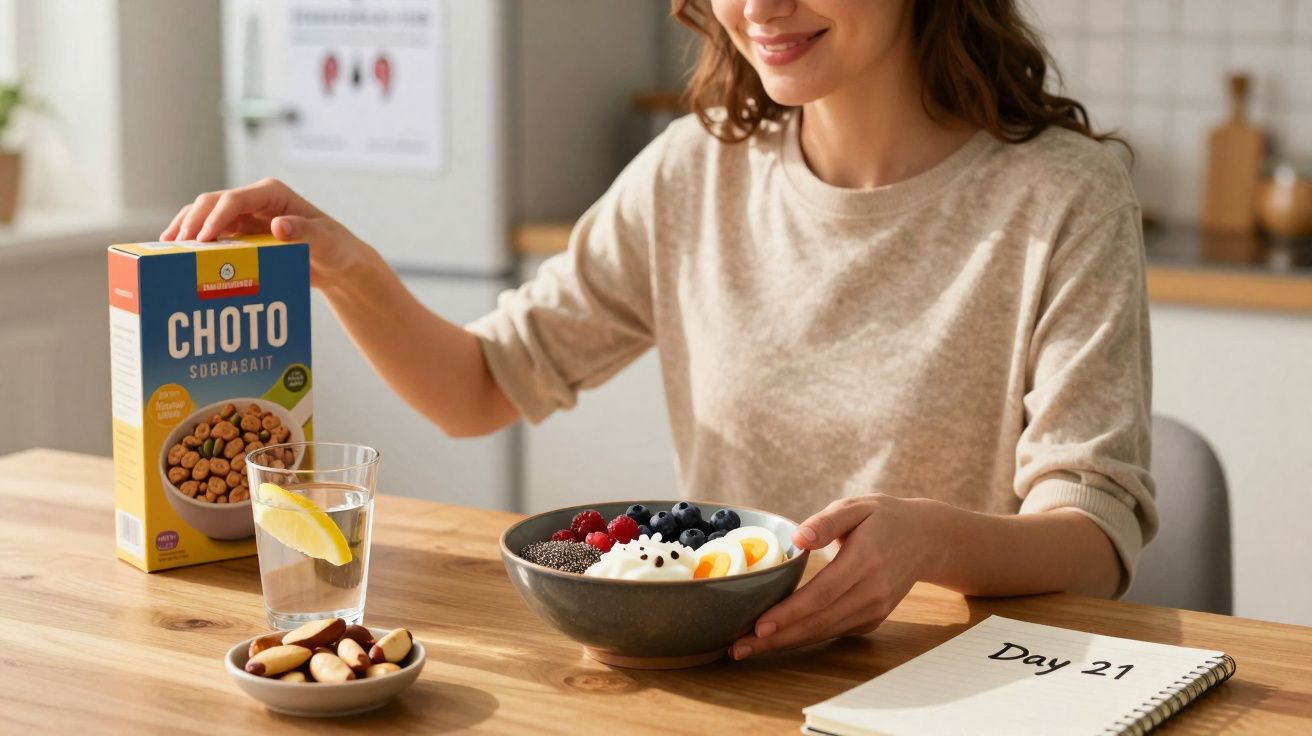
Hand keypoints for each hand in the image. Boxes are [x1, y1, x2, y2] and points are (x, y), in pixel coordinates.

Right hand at [159, 178, 373, 288]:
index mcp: (272, 193)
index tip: (200, 240)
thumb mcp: (326, 241)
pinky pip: (210, 233)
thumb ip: (305, 232)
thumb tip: (278, 224)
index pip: (234, 200)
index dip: (214, 218)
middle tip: (176, 246)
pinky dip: (193, 240)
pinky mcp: (240, 233)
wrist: (337, 263)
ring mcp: (244, 216)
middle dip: (192, 221)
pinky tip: (177, 253)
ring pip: (204, 215)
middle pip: (212, 203)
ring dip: (186, 228)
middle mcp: (254, 200)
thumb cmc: (336, 248)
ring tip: (167, 247)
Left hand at [731, 494, 937, 659]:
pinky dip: (805, 637)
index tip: (760, 625)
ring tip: (749, 647)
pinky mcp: (873, 618)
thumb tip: (797, 539)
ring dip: (786, 643)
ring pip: (826, 631)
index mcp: (865, 559)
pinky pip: (835, 632)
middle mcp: (873, 590)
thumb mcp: (856, 506)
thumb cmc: (883, 518)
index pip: (822, 593)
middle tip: (740, 647)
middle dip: (778, 637)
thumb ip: (826, 522)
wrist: (926, 539)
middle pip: (820, 621)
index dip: (790, 613)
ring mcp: (875, 608)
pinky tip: (777, 639)